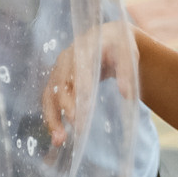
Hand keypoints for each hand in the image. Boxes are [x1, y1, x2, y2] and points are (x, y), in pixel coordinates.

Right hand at [43, 20, 135, 148]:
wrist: (105, 36)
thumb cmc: (118, 45)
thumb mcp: (128, 52)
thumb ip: (127, 70)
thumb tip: (125, 93)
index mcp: (84, 48)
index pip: (79, 71)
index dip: (78, 92)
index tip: (80, 114)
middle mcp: (67, 58)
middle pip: (60, 84)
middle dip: (65, 107)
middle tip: (75, 127)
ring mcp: (59, 69)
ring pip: (50, 94)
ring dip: (52, 117)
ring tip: (59, 140)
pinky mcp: (56, 80)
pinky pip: (49, 100)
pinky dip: (51, 117)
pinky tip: (57, 135)